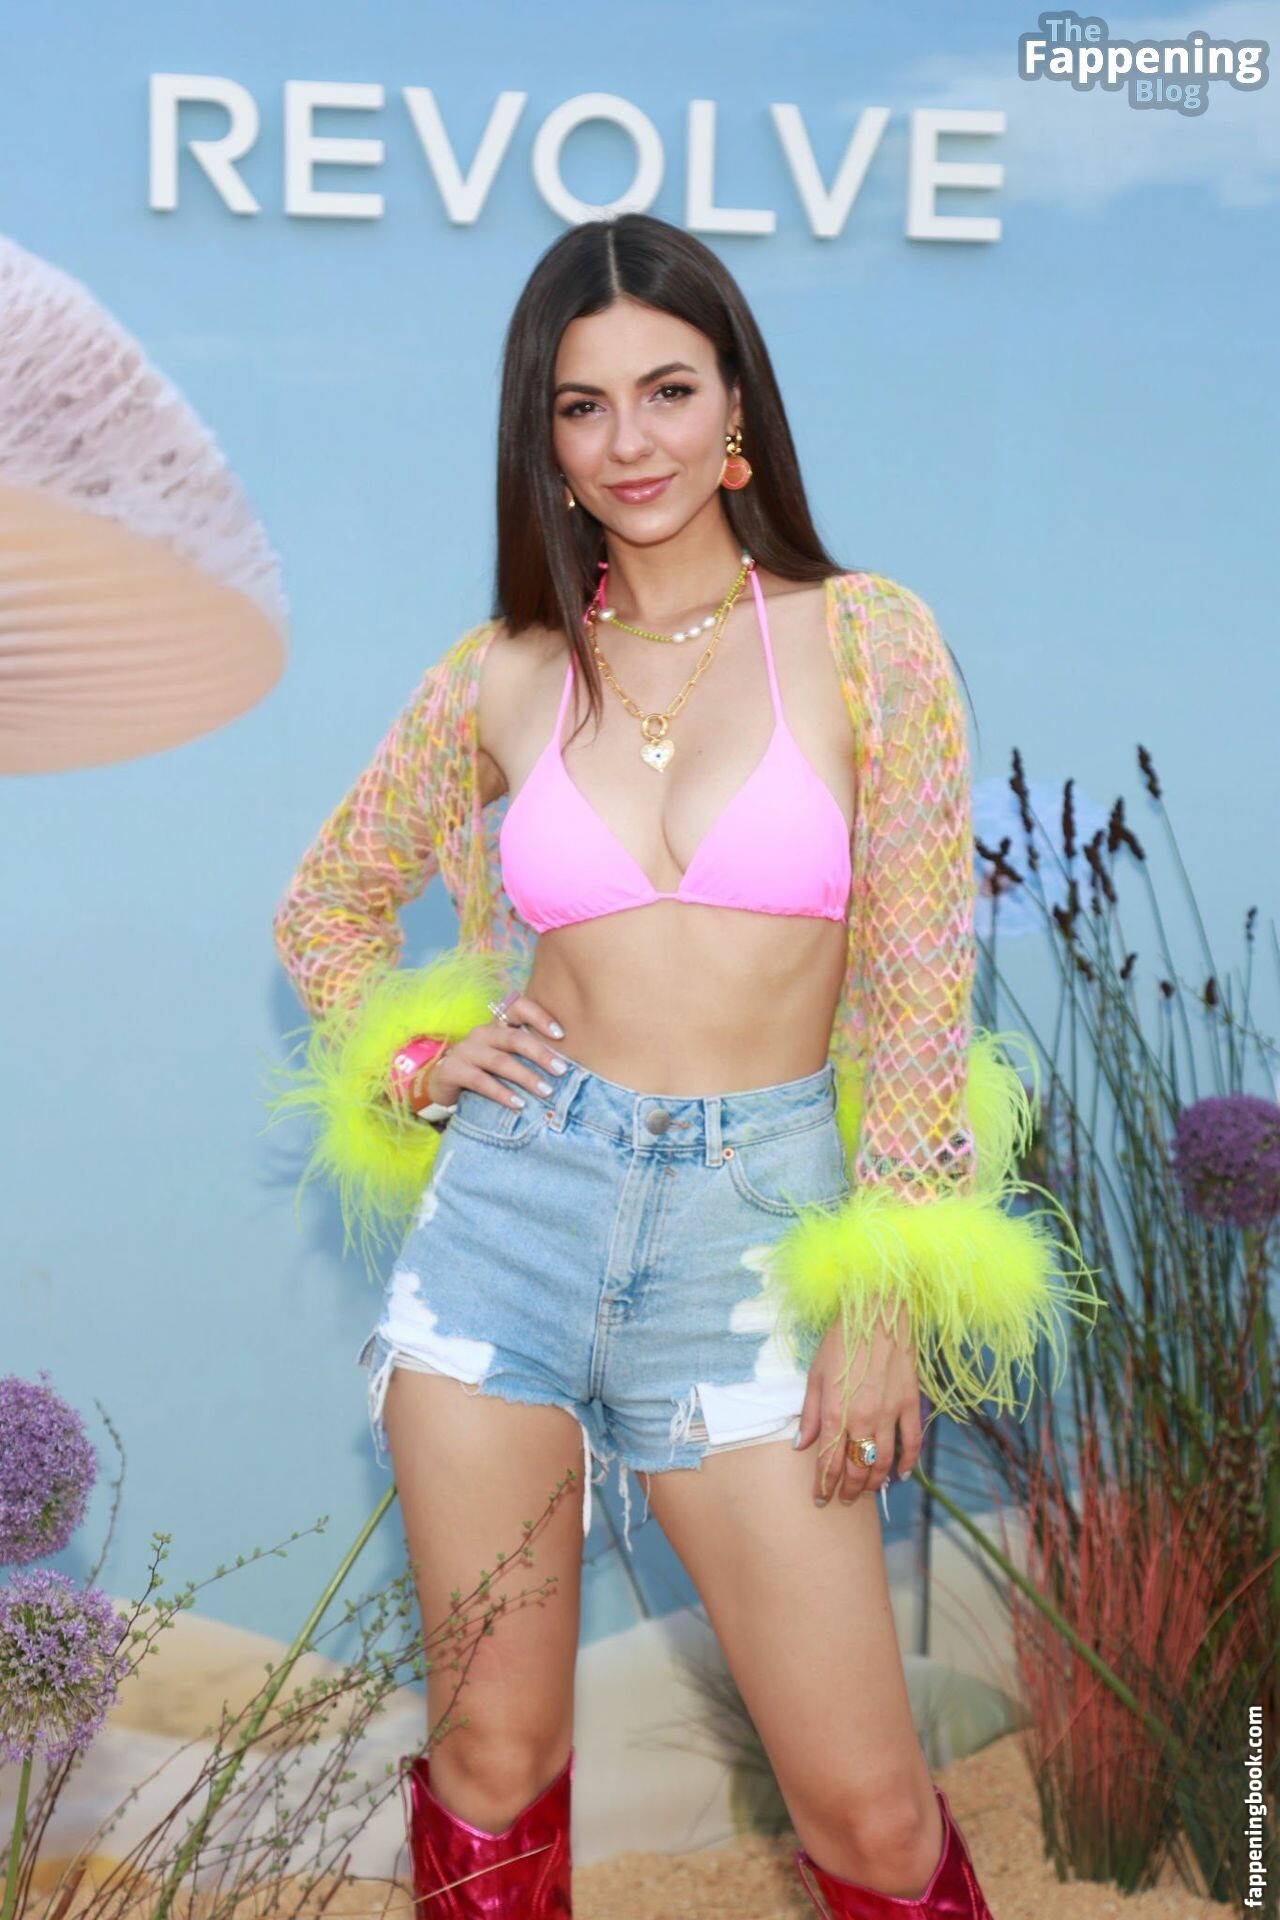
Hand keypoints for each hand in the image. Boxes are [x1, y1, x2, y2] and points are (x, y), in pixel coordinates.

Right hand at [406, 994, 568, 1114]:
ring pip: (499, 1061)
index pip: (518, 1007)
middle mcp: (482, 1033)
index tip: (561, 1034)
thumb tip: (569, 1065)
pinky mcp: (452, 1070)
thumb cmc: (485, 1070)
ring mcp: (465, 1051)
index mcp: (497, 1025)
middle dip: (540, 1054)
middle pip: (514, 1038)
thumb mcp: (506, 1057)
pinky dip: (501, 1093)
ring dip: (525, 1077)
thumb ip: (528, 1055)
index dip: (539, 1016)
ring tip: (546, 1091)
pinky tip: (518, 1104)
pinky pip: (480, 1081)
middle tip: (562, 1070)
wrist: (444, 1084)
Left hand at [794, 1300, 921, 1507]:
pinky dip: (908, 1463)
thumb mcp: (815, 1374)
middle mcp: (862, 1419)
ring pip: (883, 1462)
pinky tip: (901, 1475)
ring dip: (874, 1482)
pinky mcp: (909, 1404)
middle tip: (842, 1500)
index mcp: (835, 1412)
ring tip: (866, 1492)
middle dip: (848, 1489)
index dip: (823, 1485)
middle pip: (856, 1467)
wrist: (876, 1313)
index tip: (819, 1498)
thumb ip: (810, 1414)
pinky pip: (912, 1443)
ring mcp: (889, 1413)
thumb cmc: (840, 1340)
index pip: (828, 1461)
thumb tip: (801, 1444)